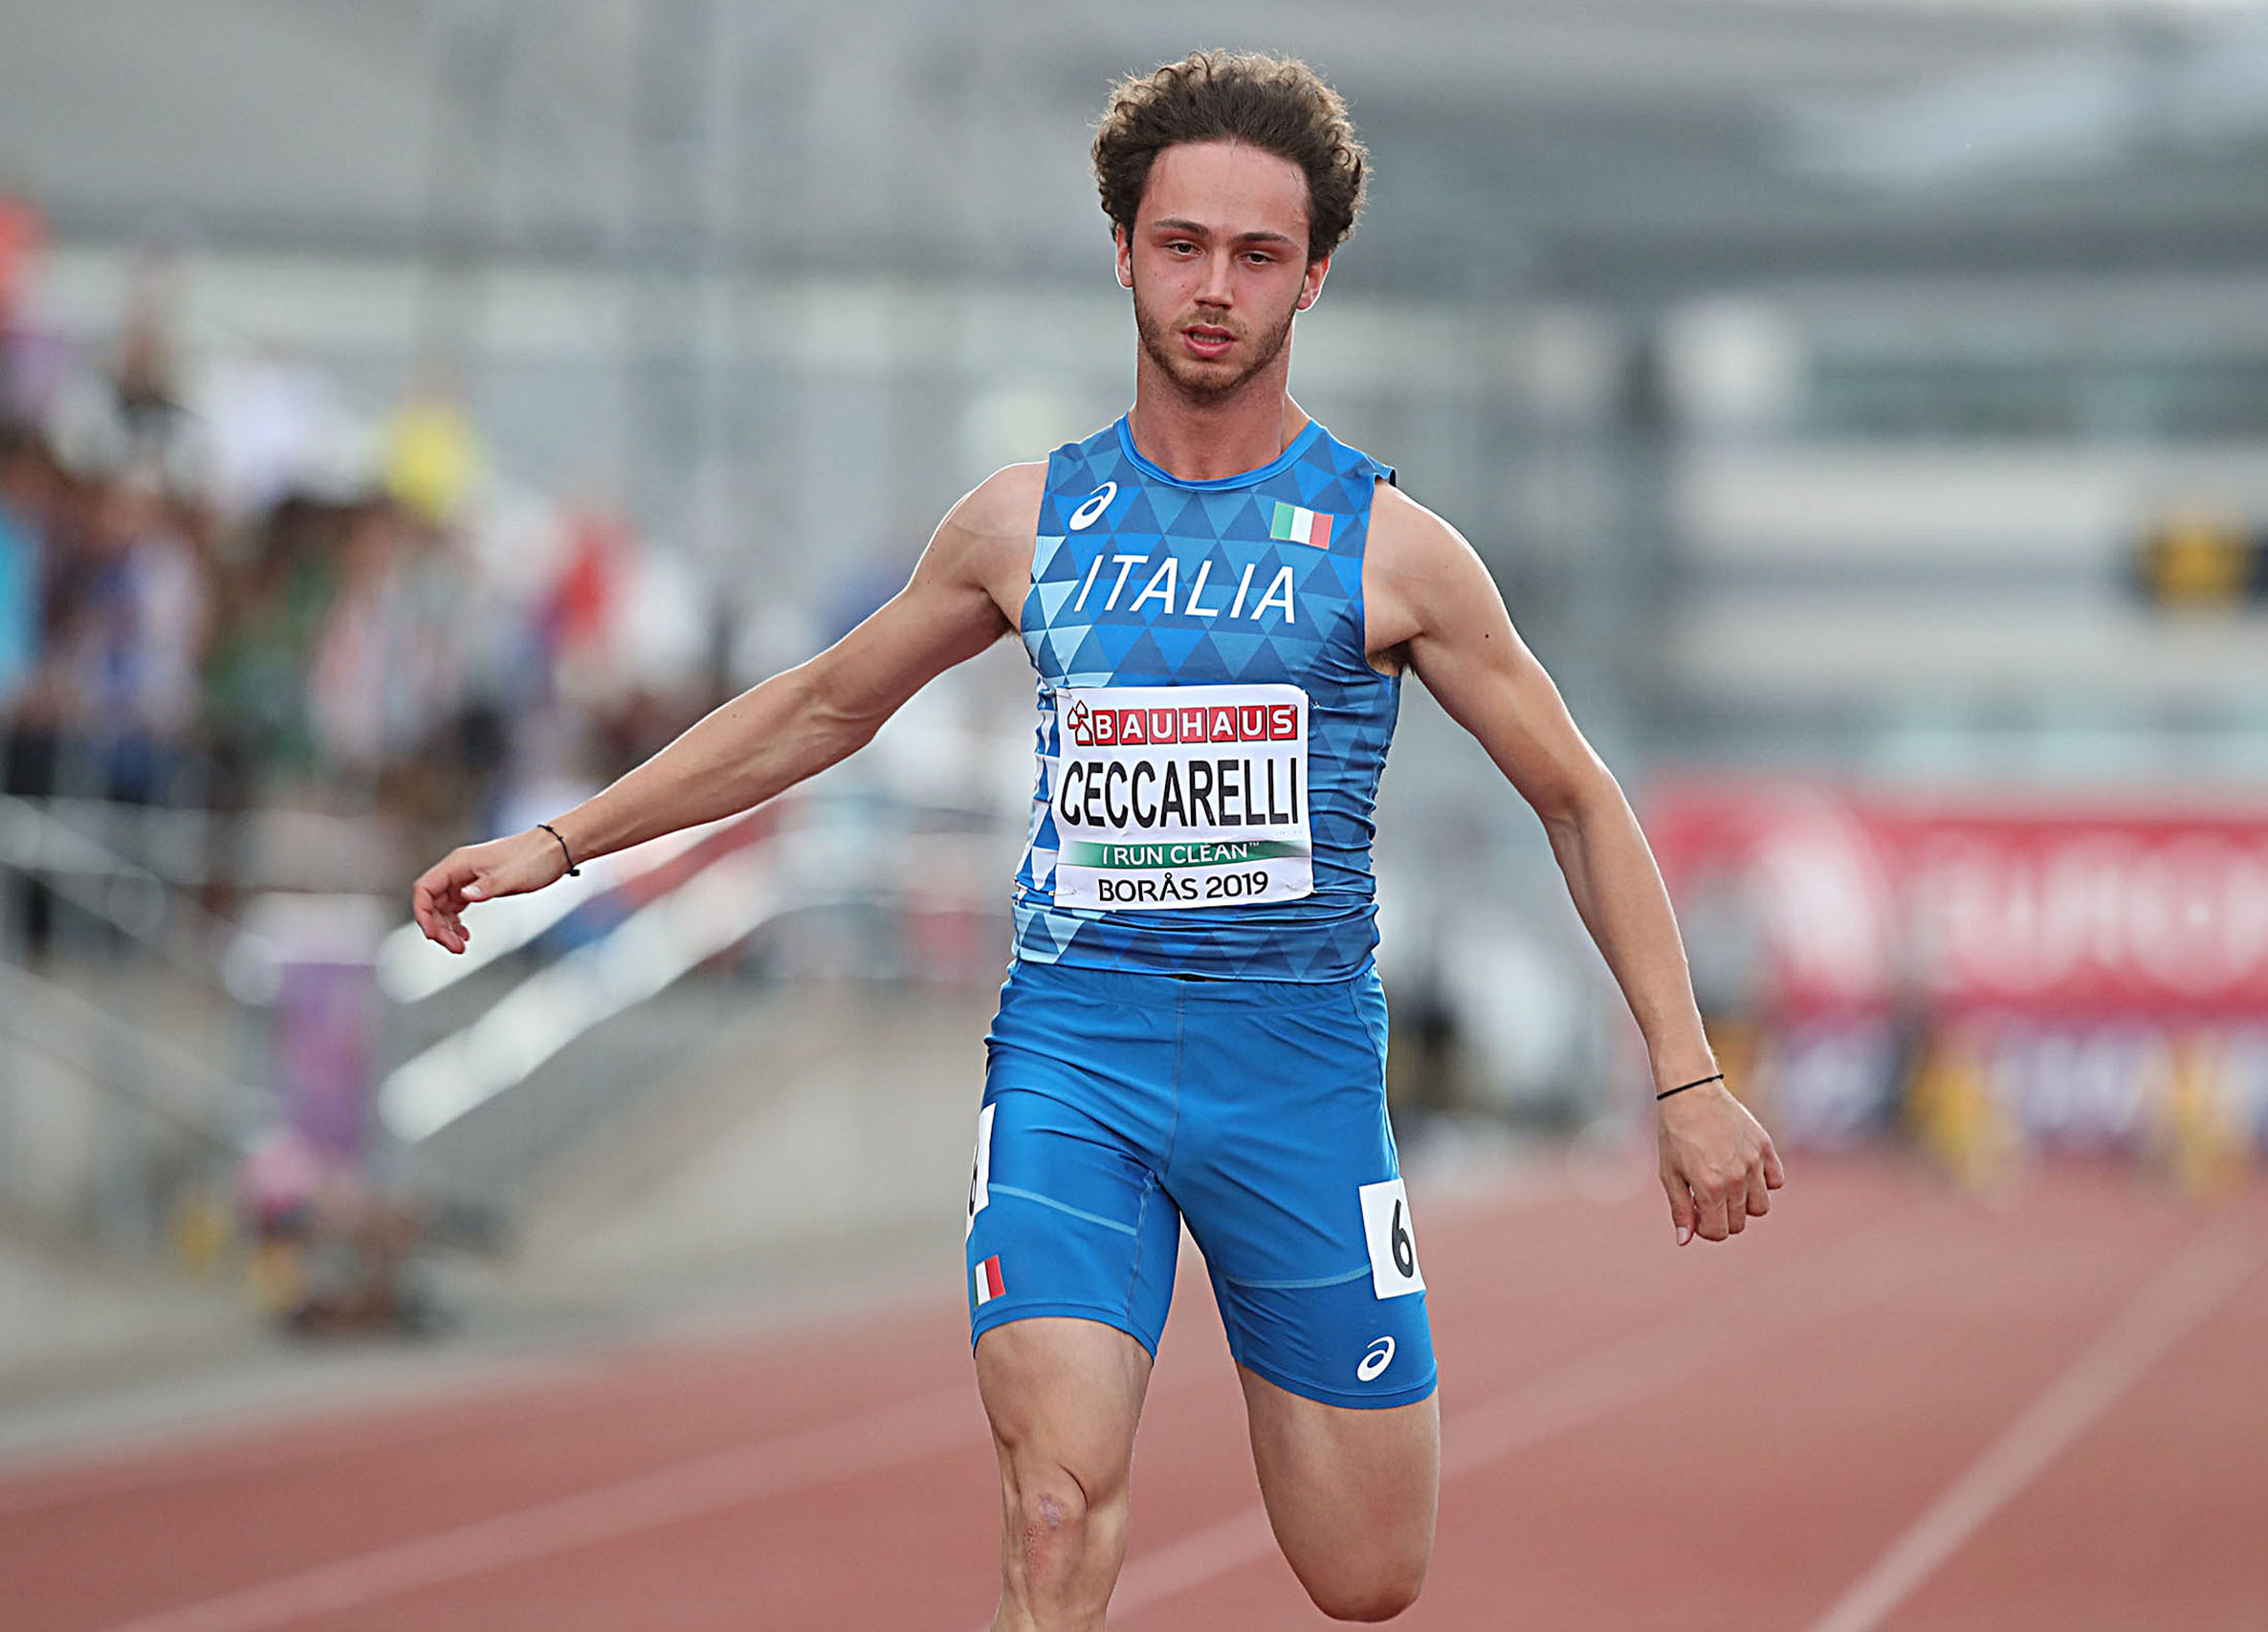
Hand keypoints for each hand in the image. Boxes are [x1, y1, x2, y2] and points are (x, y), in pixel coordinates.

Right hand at [411, 829, 571, 953]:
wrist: (556, 849)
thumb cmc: (535, 857)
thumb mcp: (512, 876)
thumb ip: (487, 887)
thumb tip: (465, 896)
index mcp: (460, 863)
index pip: (425, 888)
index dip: (422, 912)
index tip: (431, 933)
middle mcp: (460, 869)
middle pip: (433, 901)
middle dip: (438, 927)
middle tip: (453, 947)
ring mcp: (468, 877)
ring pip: (444, 906)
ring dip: (447, 928)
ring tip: (460, 946)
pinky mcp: (479, 885)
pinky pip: (458, 906)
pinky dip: (458, 922)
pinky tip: (465, 935)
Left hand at [1657, 1080, 1783, 1245]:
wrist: (1690, 1093)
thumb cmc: (1674, 1134)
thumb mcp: (1669, 1174)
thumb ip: (1680, 1210)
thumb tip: (1684, 1241)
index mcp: (1710, 1187)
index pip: (1719, 1232)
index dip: (1705, 1229)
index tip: (1696, 1212)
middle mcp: (1736, 1178)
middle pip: (1739, 1222)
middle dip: (1721, 1217)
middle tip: (1706, 1196)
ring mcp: (1754, 1162)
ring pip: (1761, 1206)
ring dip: (1744, 1204)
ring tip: (1726, 1185)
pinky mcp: (1765, 1147)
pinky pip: (1776, 1181)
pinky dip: (1764, 1183)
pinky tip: (1744, 1171)